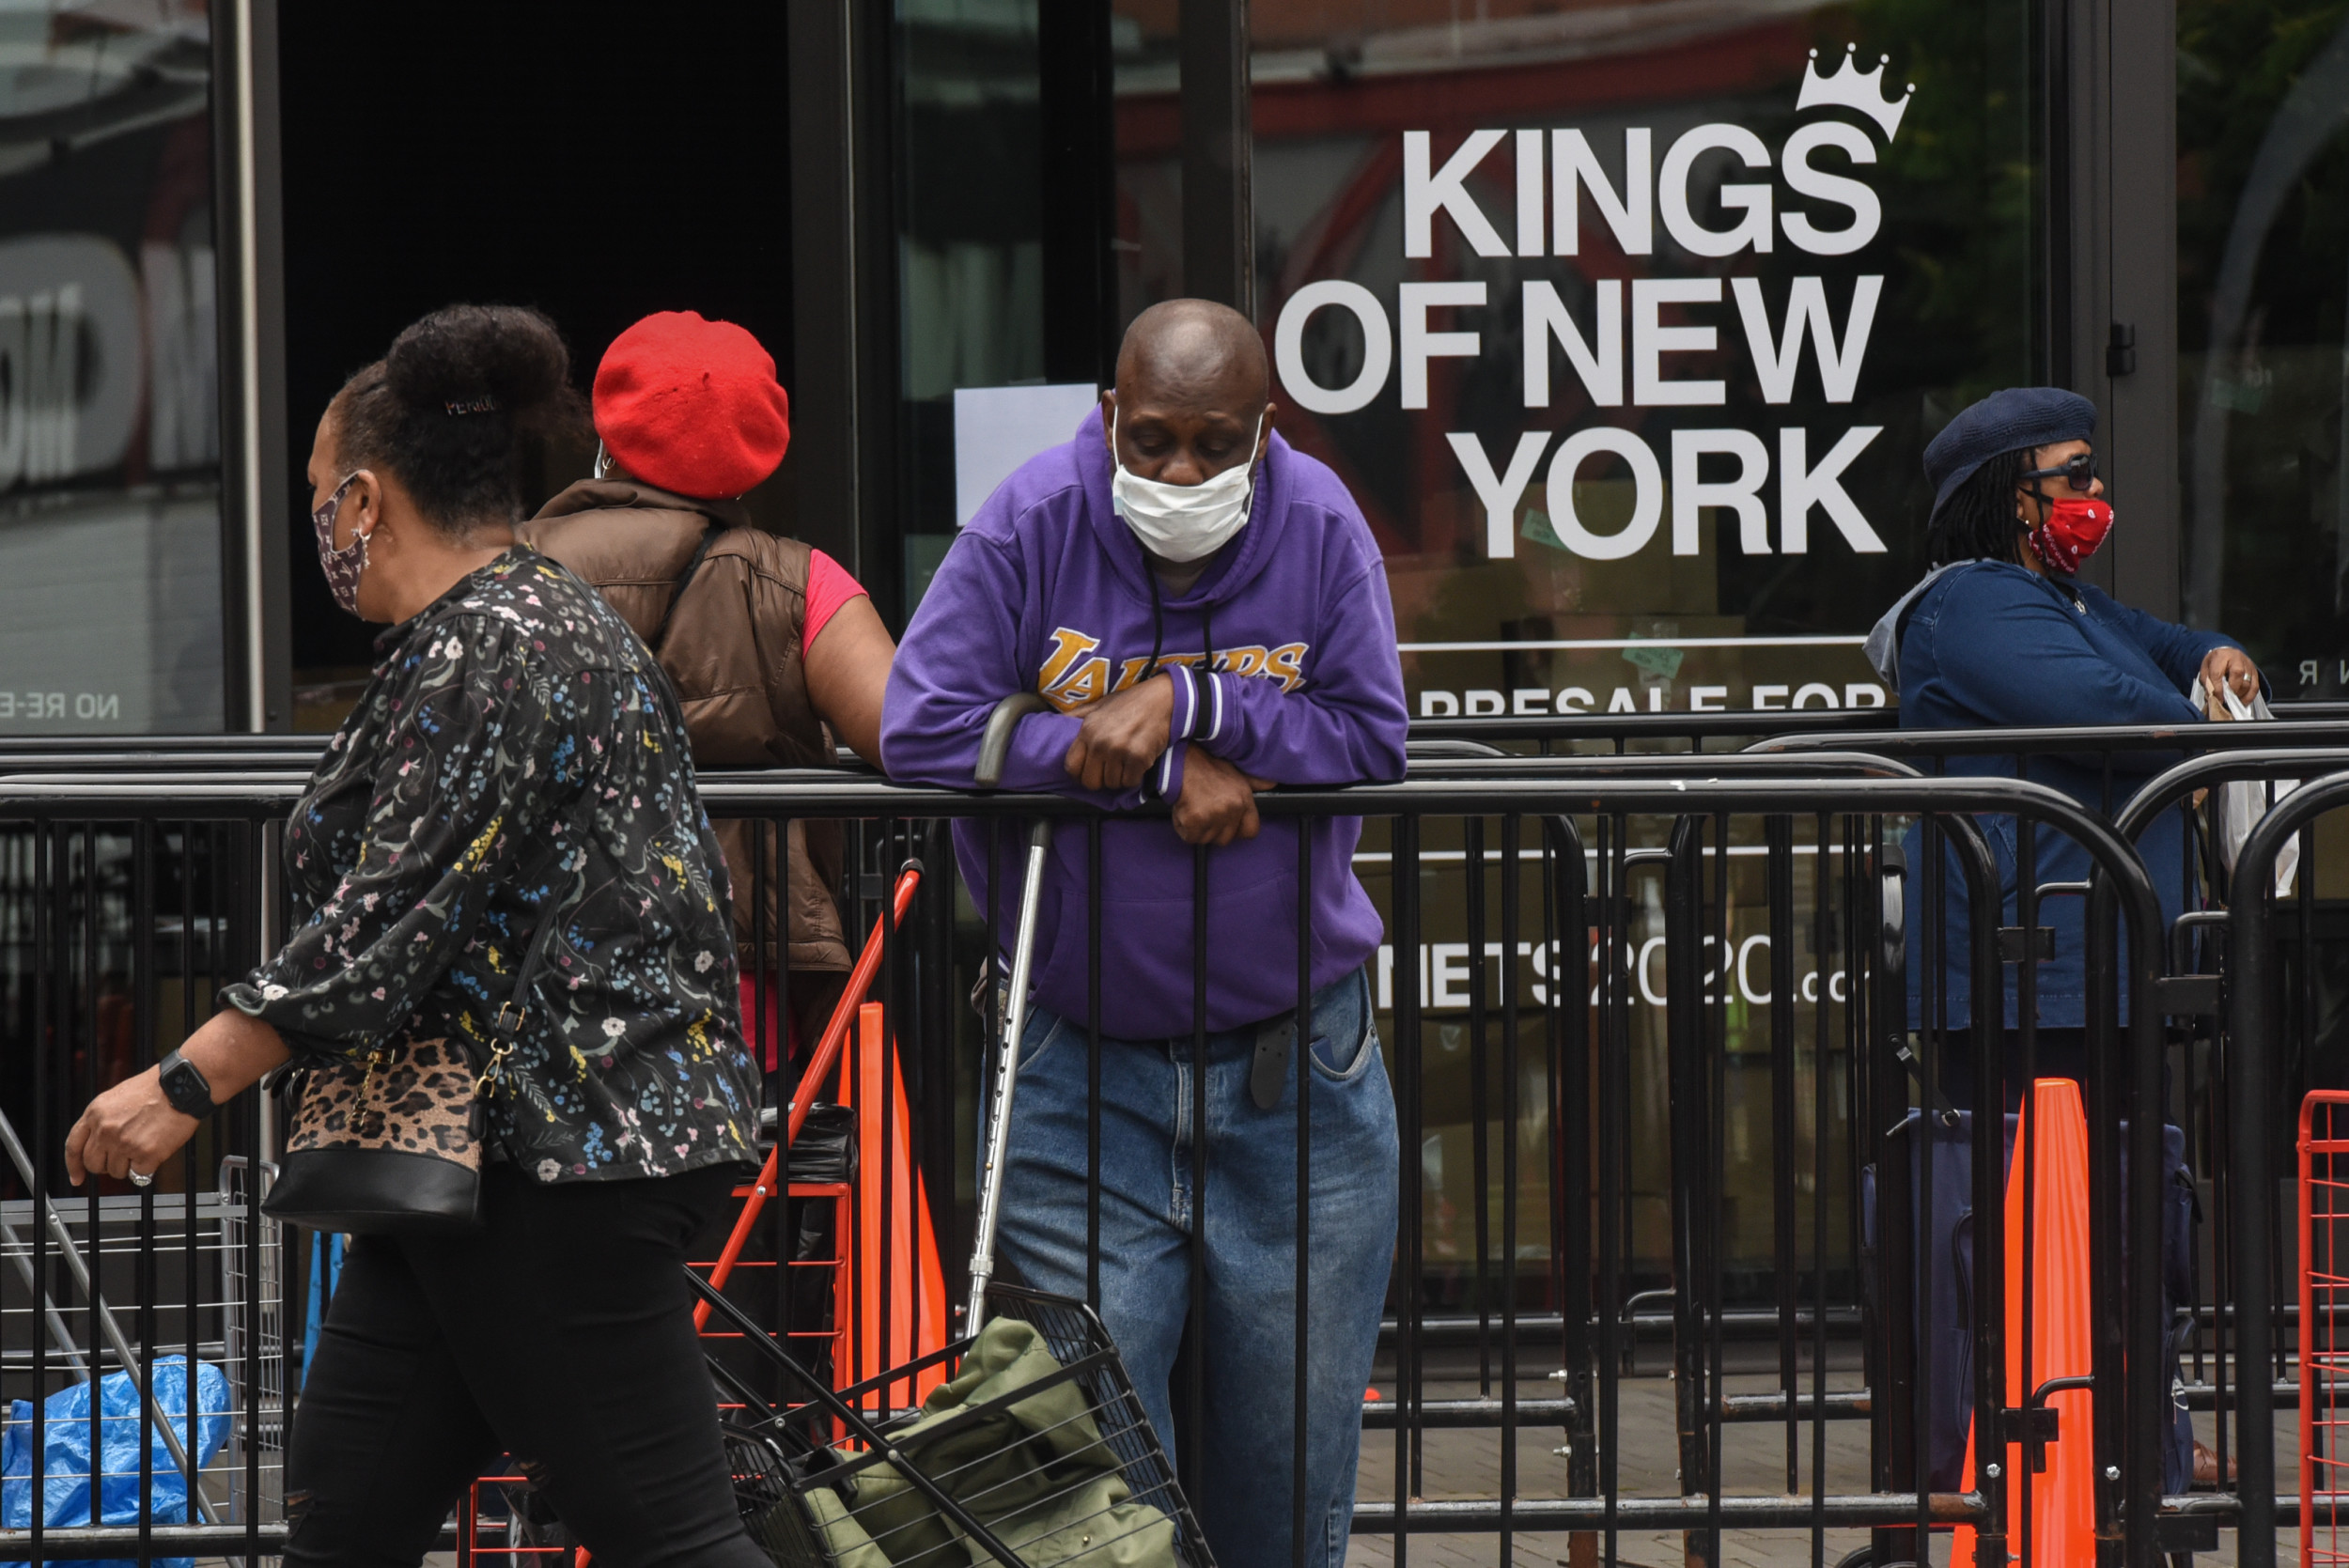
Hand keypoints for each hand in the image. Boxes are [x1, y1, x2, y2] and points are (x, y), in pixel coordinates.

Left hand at [65, 1067, 197, 1186]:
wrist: (181, 1086)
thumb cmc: (155, 1088)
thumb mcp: (116, 1097)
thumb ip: (102, 1120)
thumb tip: (99, 1143)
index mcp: (95, 1113)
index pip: (73, 1147)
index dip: (74, 1166)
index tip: (77, 1178)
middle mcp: (105, 1130)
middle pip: (94, 1164)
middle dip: (106, 1165)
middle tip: (123, 1158)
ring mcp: (124, 1143)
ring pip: (117, 1172)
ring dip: (130, 1165)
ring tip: (145, 1145)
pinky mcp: (145, 1154)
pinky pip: (139, 1174)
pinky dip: (148, 1167)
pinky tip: (156, 1149)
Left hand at [1064, 676, 1175, 791]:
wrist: (1163, 700)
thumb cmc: (1131, 703)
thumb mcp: (1100, 704)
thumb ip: (1078, 715)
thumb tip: (1057, 721)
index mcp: (1087, 730)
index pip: (1072, 766)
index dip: (1079, 774)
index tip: (1089, 772)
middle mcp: (1100, 742)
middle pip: (1090, 782)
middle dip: (1100, 780)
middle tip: (1110, 770)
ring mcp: (1119, 751)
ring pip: (1112, 783)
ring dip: (1120, 777)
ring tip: (1126, 762)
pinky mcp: (1139, 758)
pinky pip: (1130, 782)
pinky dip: (1135, 777)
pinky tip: (1138, 762)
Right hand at [1170, 747, 1274, 847]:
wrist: (1181, 759)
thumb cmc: (1206, 766)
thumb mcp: (1237, 772)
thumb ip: (1255, 782)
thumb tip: (1272, 783)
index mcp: (1244, 799)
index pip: (1250, 831)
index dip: (1237, 831)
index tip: (1227, 825)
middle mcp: (1232, 809)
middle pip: (1225, 839)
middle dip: (1213, 830)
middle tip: (1204, 812)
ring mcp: (1214, 815)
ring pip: (1206, 839)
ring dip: (1197, 829)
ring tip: (1193, 808)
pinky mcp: (1195, 820)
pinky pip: (1190, 837)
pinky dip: (1183, 828)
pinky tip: (1184, 811)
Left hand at [2200, 648, 2259, 711]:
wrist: (2227, 653)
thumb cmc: (2215, 663)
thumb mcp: (2205, 669)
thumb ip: (2207, 682)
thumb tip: (2211, 697)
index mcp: (2221, 656)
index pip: (2217, 674)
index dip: (2217, 689)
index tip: (2217, 700)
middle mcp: (2237, 658)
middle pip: (2237, 675)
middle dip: (2230, 691)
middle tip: (2225, 701)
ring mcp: (2248, 664)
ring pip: (2247, 682)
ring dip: (2239, 695)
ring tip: (2232, 702)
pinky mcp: (2255, 672)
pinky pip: (2255, 687)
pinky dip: (2249, 697)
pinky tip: (2242, 702)